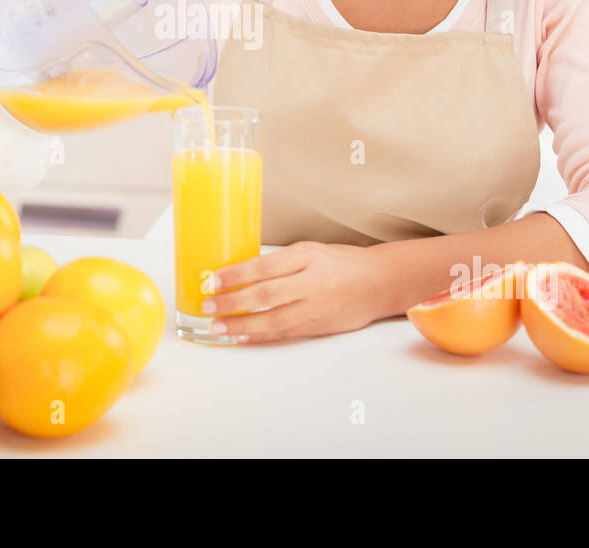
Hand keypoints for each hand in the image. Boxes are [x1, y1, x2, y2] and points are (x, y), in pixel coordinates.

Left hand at [199, 241, 387, 343]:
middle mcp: (311, 281)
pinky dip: (262, 336)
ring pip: (274, 319)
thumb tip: (240, 274)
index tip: (212, 280)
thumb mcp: (310, 251)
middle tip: (208, 306)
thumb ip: (280, 262)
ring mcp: (317, 307)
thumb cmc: (342, 262)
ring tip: (218, 327)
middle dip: (233, 302)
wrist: (380, 281)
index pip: (264, 266)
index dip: (236, 275)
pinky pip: (286, 333)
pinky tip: (243, 337)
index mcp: (306, 256)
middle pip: (266, 294)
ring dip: (242, 324)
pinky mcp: (321, 326)